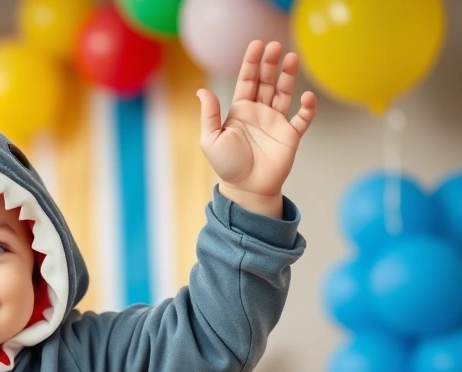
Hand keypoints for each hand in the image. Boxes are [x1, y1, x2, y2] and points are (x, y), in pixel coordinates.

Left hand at [198, 40, 316, 216]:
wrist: (246, 189)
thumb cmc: (227, 165)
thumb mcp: (211, 139)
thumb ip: (209, 114)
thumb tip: (202, 91)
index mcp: (240, 110)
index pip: (247, 80)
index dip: (251, 63)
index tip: (257, 45)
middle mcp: (259, 112)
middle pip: (267, 81)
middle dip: (270, 63)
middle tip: (275, 46)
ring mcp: (276, 122)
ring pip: (284, 93)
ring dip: (288, 76)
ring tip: (291, 58)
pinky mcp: (291, 136)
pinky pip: (302, 119)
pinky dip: (307, 108)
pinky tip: (306, 97)